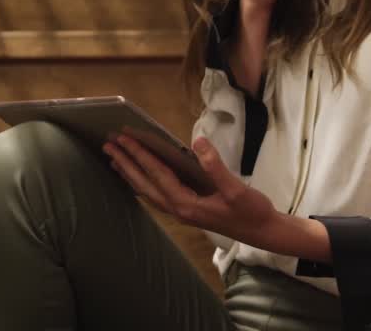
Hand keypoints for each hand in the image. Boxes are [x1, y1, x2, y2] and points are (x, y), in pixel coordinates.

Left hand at [103, 134, 279, 248]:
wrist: (262, 232)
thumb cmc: (251, 211)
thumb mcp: (236, 188)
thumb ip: (215, 166)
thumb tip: (198, 142)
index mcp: (186, 204)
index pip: (156, 174)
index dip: (139, 154)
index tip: (124, 138)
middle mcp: (178, 209)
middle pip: (144, 184)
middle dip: (126, 163)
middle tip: (108, 145)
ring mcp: (181, 212)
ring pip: (148, 191)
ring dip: (131, 174)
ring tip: (115, 159)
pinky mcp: (187, 210)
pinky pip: (157, 195)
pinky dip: (144, 183)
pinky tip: (140, 177)